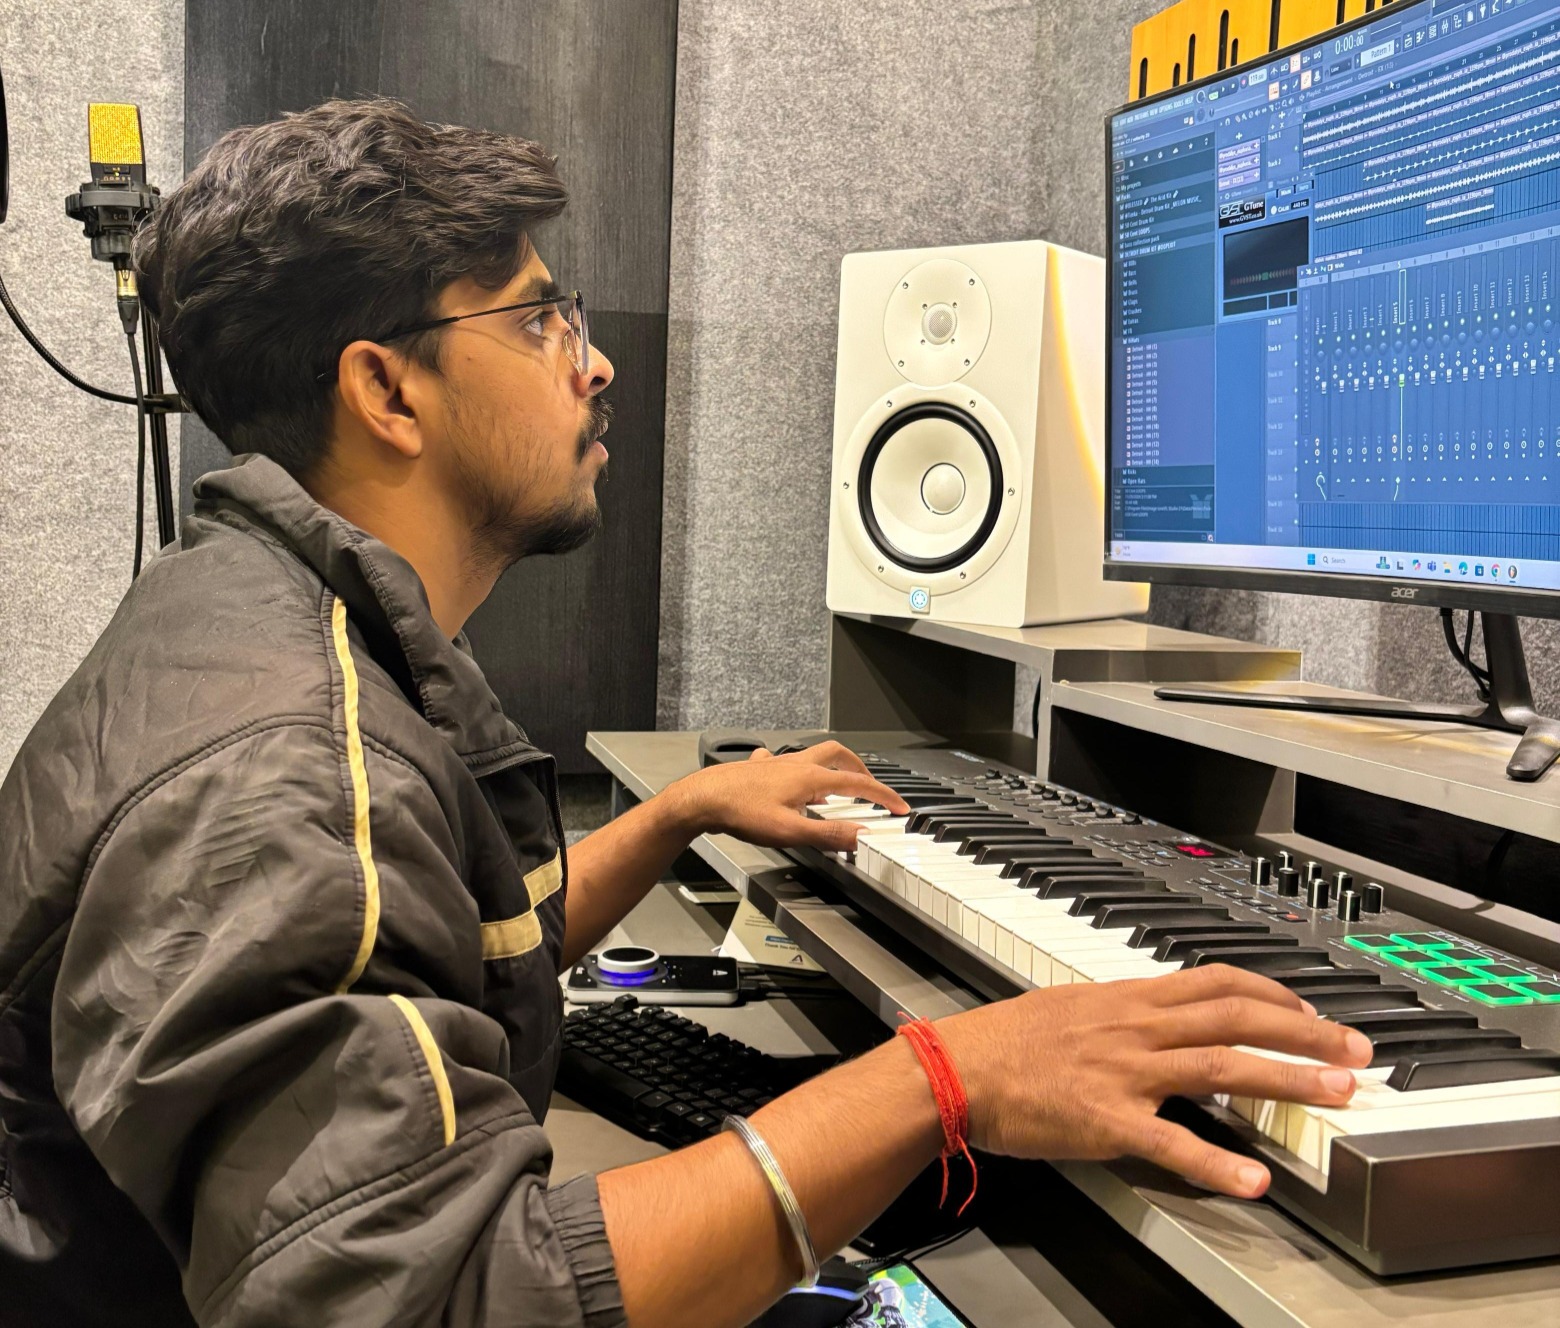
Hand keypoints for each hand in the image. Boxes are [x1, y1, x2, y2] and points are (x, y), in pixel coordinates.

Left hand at [666, 741, 909, 850]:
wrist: (702, 798)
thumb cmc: (741, 812)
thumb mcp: (790, 831)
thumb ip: (829, 834)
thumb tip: (862, 836)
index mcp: (810, 778)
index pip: (858, 784)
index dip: (883, 796)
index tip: (900, 807)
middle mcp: (796, 765)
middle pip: (838, 755)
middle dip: (859, 769)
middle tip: (870, 785)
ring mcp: (776, 764)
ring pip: (812, 755)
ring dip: (830, 767)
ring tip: (836, 784)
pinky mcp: (758, 769)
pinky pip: (782, 761)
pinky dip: (794, 768)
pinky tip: (786, 778)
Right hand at [934, 964, 1373, 1197]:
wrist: (957, 1068)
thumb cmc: (1005, 1040)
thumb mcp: (1071, 1006)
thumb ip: (1122, 1013)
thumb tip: (1159, 1016)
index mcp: (1129, 998)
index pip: (1217, 982)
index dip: (1273, 993)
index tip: (1308, 1009)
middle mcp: (1136, 1027)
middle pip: (1236, 1017)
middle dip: (1304, 1031)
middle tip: (1356, 1049)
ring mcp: (1126, 1073)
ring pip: (1221, 1067)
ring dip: (1286, 1079)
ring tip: (1336, 1093)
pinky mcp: (1108, 1122)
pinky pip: (1171, 1143)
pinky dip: (1216, 1164)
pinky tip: (1254, 1182)